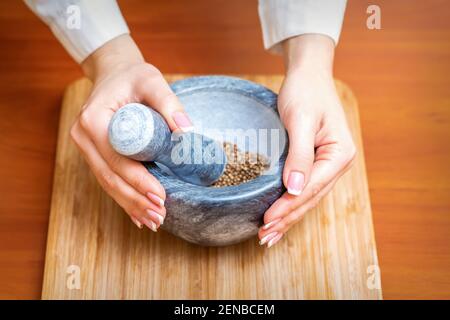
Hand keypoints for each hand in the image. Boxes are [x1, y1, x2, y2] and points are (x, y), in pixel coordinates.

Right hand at [70, 35, 192, 230]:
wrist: (114, 73)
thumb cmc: (133, 76)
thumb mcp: (152, 81)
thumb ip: (169, 103)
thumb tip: (187, 132)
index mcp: (94, 121)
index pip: (117, 159)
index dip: (138, 181)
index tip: (160, 197)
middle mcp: (84, 137)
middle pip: (110, 177)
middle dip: (135, 200)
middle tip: (160, 216)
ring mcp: (86, 148)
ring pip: (107, 183)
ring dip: (130, 204)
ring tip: (154, 221)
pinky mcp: (95, 153)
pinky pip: (108, 179)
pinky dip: (124, 198)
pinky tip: (138, 216)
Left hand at [258, 35, 355, 246]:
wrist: (308, 75)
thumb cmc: (306, 92)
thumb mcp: (302, 120)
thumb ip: (299, 154)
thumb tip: (293, 189)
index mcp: (340, 155)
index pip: (310, 188)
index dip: (288, 207)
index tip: (267, 220)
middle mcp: (338, 164)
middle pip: (310, 198)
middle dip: (287, 219)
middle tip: (264, 237)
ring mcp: (328, 165)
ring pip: (307, 198)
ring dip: (288, 217)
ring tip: (269, 235)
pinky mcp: (316, 163)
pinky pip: (303, 189)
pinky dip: (290, 204)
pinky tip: (279, 217)